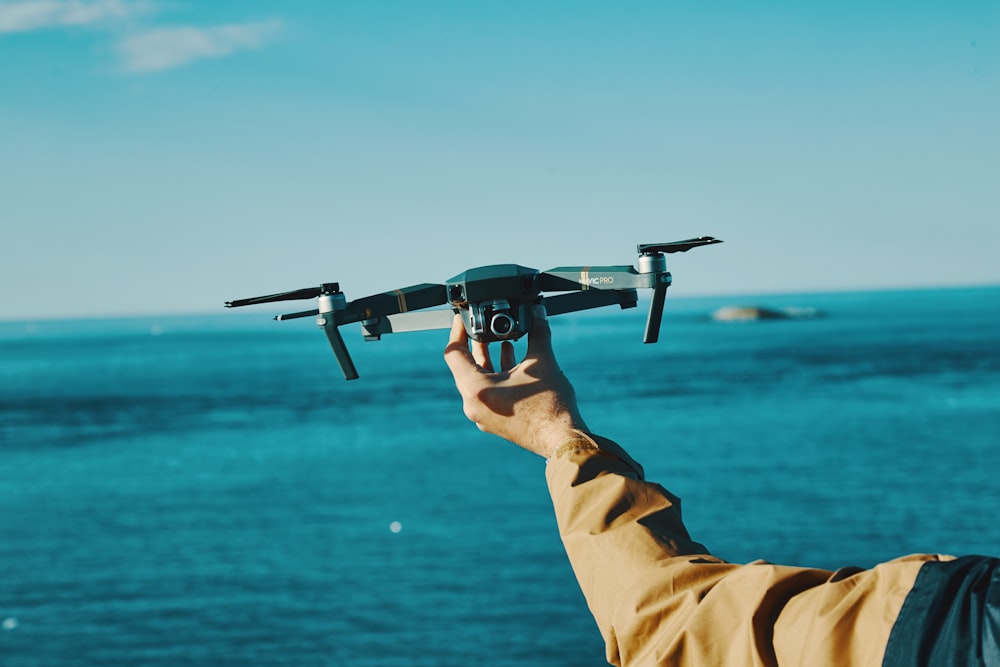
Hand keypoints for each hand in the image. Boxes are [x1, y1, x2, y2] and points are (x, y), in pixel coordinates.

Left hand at [444, 305, 588, 456]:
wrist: (563, 441)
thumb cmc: (551, 407)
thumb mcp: (542, 362)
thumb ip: (538, 332)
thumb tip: (537, 313)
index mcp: (476, 390)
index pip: (454, 353)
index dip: (458, 332)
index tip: (464, 319)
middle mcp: (473, 405)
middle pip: (465, 366)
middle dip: (476, 343)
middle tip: (483, 324)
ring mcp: (483, 415)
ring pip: (478, 379)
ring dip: (489, 358)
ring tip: (501, 338)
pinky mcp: (495, 420)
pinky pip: (488, 392)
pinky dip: (496, 374)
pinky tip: (511, 359)